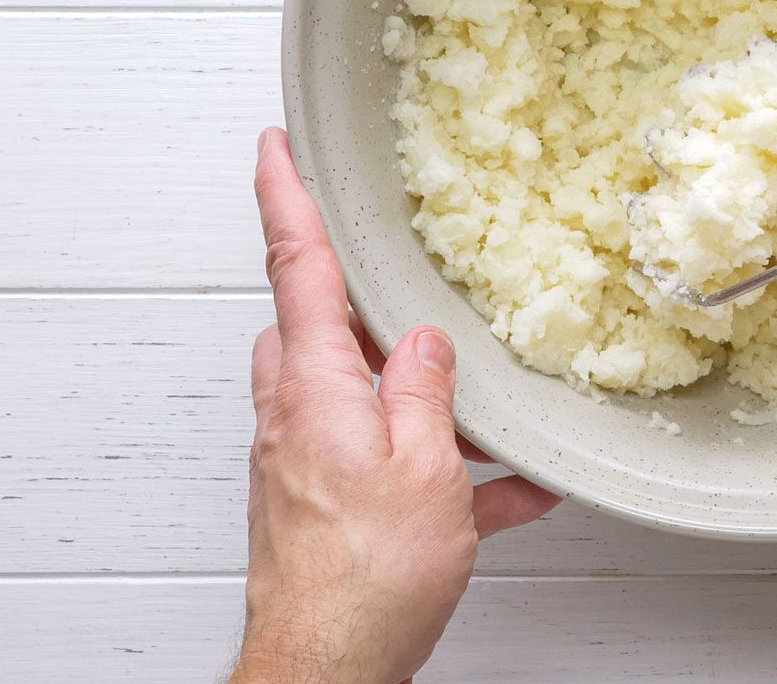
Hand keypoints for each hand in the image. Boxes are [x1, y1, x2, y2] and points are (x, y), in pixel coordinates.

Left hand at [232, 128, 560, 683]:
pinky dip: (439, 469)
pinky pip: (384, 463)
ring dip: (412, 398)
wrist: (328, 671)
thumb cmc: (367, 578)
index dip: (283, 196)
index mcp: (316, 386)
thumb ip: (425, 391)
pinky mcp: (321, 508)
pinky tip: (504, 491)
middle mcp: (295, 416)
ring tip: (481, 415)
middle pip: (316, 332)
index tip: (271, 146)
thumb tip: (423, 343)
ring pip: (356, 397)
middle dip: (357, 309)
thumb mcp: (425, 466)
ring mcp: (302, 463)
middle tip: (402, 294)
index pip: (294, 266)